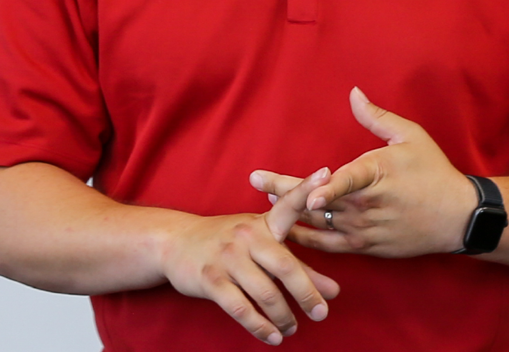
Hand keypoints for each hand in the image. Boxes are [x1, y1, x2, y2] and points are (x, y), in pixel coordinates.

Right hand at [158, 168, 340, 344]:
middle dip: (306, 293)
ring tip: (293, 328)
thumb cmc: (227, 243)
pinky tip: (273, 336)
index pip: (287, 204)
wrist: (175, 242)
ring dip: (283, 316)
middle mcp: (246, 237)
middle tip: (321, 313)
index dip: (306, 189)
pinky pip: (241, 308)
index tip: (326, 173)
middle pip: (285, 266)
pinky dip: (260, 326)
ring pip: (265, 293)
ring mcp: (227, 258)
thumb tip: (333, 292)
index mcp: (262, 224)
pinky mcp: (211, 280)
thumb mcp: (262, 245)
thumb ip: (300, 268)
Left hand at [250, 88, 477, 257]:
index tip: (305, 193)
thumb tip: (353, 93)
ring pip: (319, 222)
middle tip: (255, 178)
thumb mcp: (411, 136)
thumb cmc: (434, 172)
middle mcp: (367, 205)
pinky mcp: (366, 245)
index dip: (325, 189)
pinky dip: (306, 238)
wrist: (458, 218)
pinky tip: (286, 230)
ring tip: (265, 198)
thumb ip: (377, 117)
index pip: (347, 182)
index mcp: (378, 174)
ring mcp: (365, 228)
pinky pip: (329, 245)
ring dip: (290, 211)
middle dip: (284, 189)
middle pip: (319, 199)